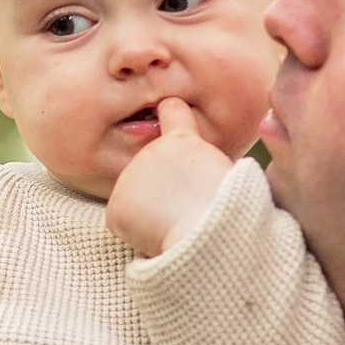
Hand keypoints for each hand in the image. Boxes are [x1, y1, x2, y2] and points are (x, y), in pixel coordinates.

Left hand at [105, 95, 235, 257]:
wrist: (209, 233)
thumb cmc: (228, 211)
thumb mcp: (225, 174)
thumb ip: (201, 163)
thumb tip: (192, 172)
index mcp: (183, 141)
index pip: (172, 111)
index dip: (170, 112)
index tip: (165, 109)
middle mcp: (150, 152)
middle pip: (151, 169)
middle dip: (161, 187)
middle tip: (185, 207)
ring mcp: (129, 178)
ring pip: (135, 197)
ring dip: (149, 211)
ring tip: (176, 222)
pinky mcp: (115, 207)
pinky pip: (123, 222)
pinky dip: (135, 232)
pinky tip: (157, 235)